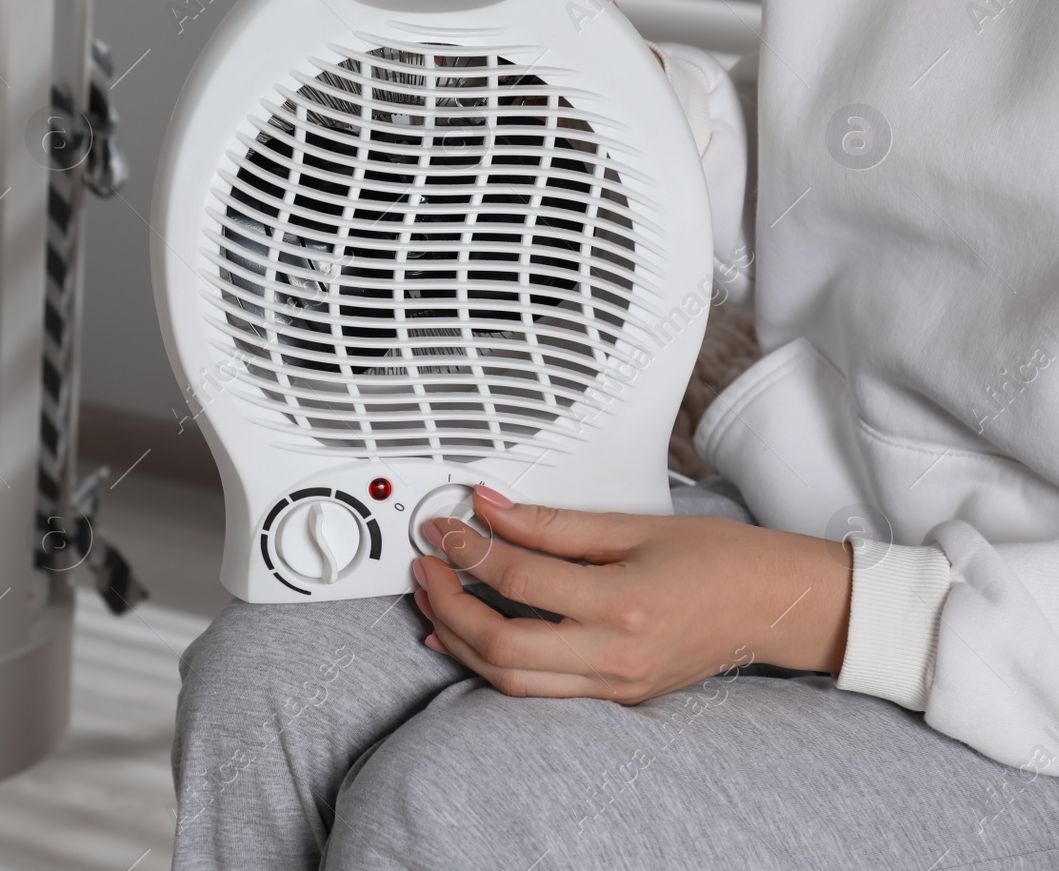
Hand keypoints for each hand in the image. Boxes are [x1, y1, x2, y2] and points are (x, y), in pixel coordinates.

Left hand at [412, 485, 852, 702]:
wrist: (776, 605)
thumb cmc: (720, 559)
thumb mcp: (634, 526)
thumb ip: (554, 523)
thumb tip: (491, 507)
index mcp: (622, 604)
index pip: (519, 582)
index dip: (469, 550)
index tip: (444, 526)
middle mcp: (615, 655)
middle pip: (501, 646)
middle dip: (448, 605)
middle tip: (425, 567)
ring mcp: (614, 684)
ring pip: (509, 680)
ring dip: (459, 640)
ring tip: (433, 598)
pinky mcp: (615, 695)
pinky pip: (536, 690)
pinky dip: (491, 666)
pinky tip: (465, 640)